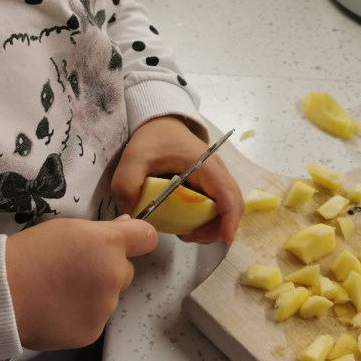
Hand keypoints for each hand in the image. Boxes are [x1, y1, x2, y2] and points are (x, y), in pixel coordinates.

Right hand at [5, 215, 156, 350]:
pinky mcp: (93, 332)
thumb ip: (100, 230)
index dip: (138, 238)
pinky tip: (56, 311)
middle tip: (75, 272)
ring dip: (94, 295)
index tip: (128, 242)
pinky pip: (94, 320)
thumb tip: (124, 225)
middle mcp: (114, 275)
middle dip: (107, 270)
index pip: (146, 237)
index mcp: (108, 244)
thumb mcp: (64, 229)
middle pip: (124, 271)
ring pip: (109, 298)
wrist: (1, 294)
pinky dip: (80, 316)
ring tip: (59, 293)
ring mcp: (106, 306)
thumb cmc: (28, 254)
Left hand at [111, 116, 243, 243]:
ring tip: (187, 233)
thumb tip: (131, 216)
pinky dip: (208, 220)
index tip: (225, 238)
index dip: (230, 218)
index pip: (227, 194)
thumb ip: (127, 185)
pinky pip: (218, 206)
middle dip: (218, 228)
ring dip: (213, 226)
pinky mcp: (209, 185)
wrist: (159, 123)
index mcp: (205, 165)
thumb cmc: (153, 138)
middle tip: (191, 238)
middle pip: (233, 205)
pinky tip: (188, 225)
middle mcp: (216, 172)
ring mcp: (215, 179)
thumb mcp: (134, 158)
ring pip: (227, 208)